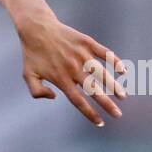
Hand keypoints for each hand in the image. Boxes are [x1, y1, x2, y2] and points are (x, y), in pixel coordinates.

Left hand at [18, 11, 125, 125]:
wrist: (37, 28)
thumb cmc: (32, 54)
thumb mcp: (28, 76)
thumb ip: (37, 91)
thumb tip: (55, 97)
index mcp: (61, 79)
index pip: (79, 101)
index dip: (90, 113)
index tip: (100, 123)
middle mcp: (73, 68)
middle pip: (94, 91)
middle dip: (108, 104)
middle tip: (118, 115)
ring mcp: (82, 55)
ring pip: (102, 74)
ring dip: (114, 86)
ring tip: (122, 96)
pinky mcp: (87, 42)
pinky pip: (105, 53)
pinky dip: (115, 61)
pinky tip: (123, 71)